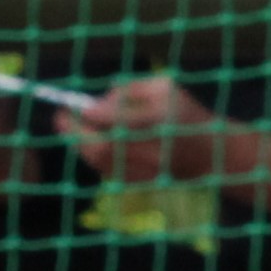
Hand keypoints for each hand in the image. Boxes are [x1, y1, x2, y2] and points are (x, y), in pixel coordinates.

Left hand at [58, 73, 234, 190]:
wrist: (211, 154)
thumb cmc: (186, 114)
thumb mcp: (166, 88)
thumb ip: (131, 88)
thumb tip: (99, 100)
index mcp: (160, 120)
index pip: (115, 120)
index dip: (89, 113)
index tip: (75, 105)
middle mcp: (152, 149)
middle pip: (101, 147)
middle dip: (74, 132)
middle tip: (60, 118)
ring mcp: (145, 170)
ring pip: (99, 161)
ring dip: (80, 144)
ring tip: (73, 129)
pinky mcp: (140, 183)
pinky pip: (106, 170)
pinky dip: (92, 156)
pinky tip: (91, 144)